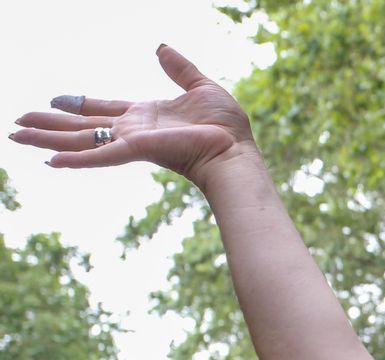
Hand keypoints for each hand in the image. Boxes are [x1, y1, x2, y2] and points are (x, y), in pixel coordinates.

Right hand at [10, 45, 255, 190]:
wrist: (236, 149)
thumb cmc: (226, 126)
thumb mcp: (201, 87)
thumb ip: (179, 68)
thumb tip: (161, 47)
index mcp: (145, 115)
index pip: (103, 109)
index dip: (78, 104)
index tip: (54, 99)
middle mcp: (132, 130)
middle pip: (82, 127)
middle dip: (49, 125)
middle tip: (17, 124)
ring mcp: (132, 141)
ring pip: (81, 141)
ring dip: (47, 139)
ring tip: (17, 137)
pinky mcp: (138, 150)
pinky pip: (101, 155)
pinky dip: (76, 159)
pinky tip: (50, 160)